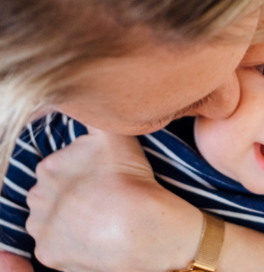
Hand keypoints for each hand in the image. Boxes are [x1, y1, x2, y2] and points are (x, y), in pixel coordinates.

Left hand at [26, 128, 203, 271]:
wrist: (137, 222)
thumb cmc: (126, 176)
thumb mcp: (112, 134)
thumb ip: (93, 115)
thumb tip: (85, 98)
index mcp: (48, 166)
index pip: (58, 166)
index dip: (81, 171)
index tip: (101, 175)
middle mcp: (37, 197)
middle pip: (52, 192)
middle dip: (70, 193)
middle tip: (100, 194)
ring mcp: (42, 227)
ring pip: (52, 218)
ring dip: (68, 216)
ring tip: (98, 214)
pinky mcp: (49, 254)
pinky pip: (56, 245)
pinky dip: (71, 240)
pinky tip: (93, 233)